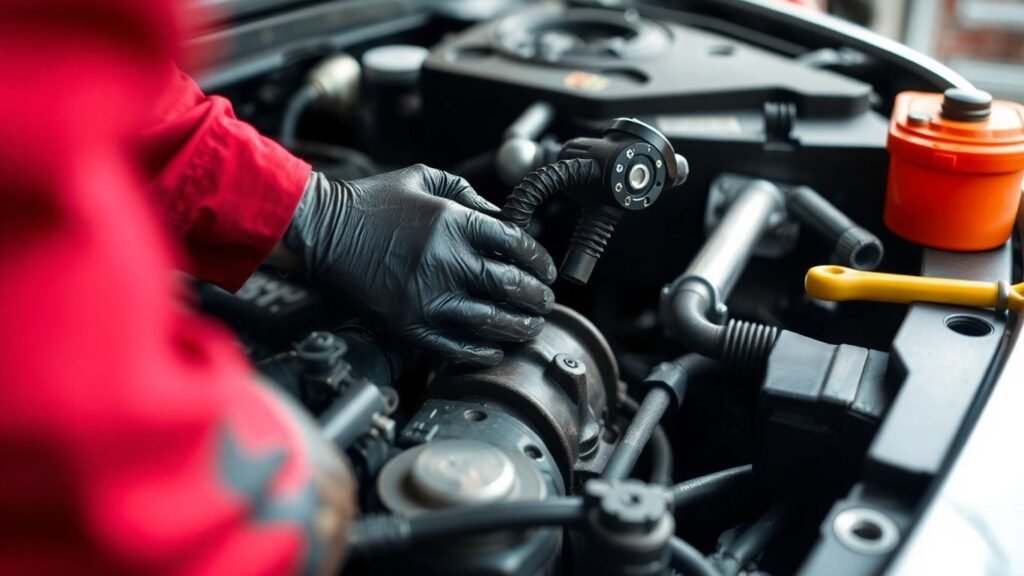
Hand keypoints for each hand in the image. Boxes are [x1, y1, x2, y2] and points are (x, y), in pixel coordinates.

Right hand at [284, 165, 556, 365]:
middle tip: (546, 302)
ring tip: (530, 327)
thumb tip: (502, 217)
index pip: (515, 244)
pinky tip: (495, 350)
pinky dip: (482, 352)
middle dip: (537, 297)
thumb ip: (467, 193)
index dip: (539, 260)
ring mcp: (427, 297)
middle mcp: (446, 261)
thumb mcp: (423, 178)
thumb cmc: (371, 202)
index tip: (547, 270)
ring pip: (491, 320)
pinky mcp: (408, 324)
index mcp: (453, 221)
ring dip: (519, 326)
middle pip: (511, 285)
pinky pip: (456, 346)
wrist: (320, 231)